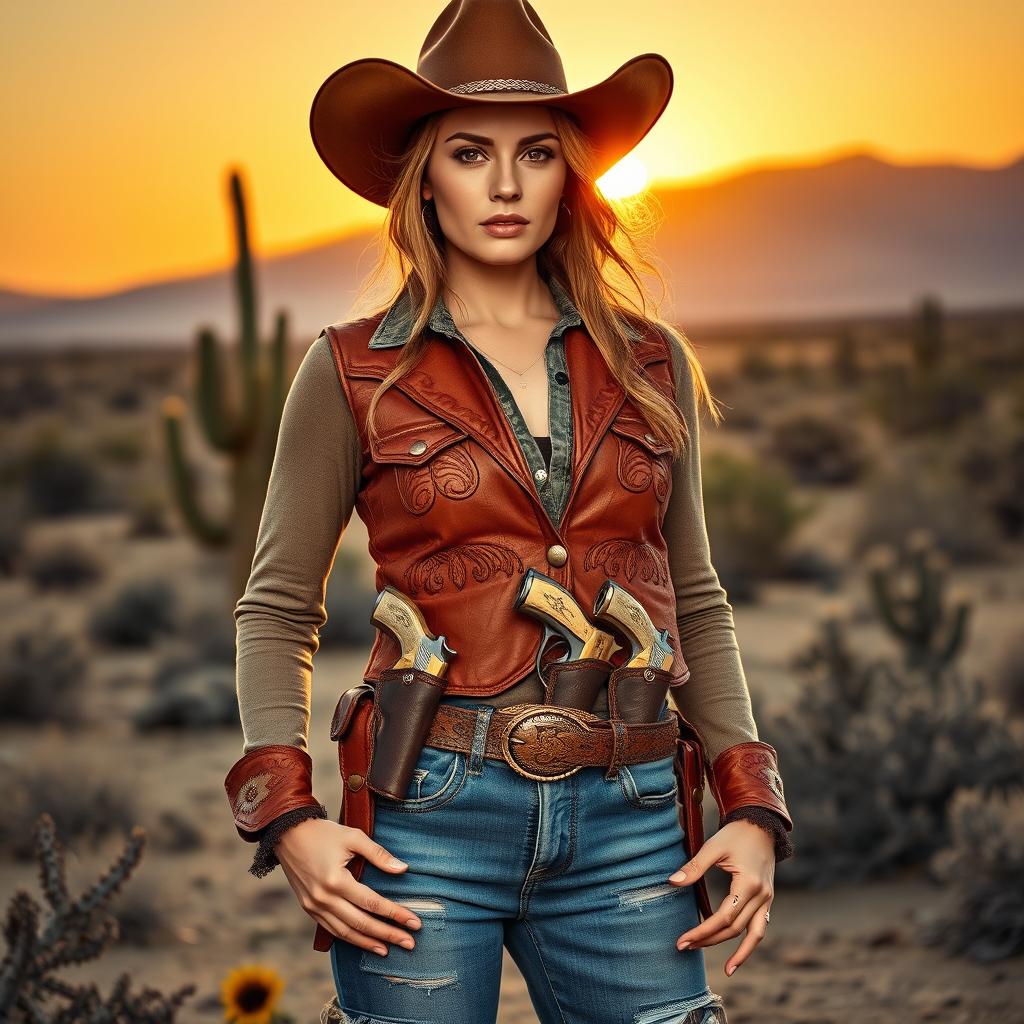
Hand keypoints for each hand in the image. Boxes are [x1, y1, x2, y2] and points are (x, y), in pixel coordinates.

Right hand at [275, 818, 421, 956]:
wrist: (288, 834)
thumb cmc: (324, 833)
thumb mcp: (353, 836)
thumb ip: (378, 854)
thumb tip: (403, 869)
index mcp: (336, 880)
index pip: (373, 903)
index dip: (396, 914)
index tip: (415, 922)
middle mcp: (324, 898)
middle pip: (361, 923)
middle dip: (388, 934)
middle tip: (410, 943)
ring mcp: (314, 906)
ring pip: (345, 932)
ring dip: (369, 943)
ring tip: (389, 949)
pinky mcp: (308, 908)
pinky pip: (332, 929)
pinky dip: (349, 938)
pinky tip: (364, 941)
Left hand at [667, 819, 775, 976]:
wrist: (760, 826)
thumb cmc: (735, 834)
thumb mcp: (713, 847)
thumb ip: (694, 866)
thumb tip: (671, 882)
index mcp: (748, 884)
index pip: (723, 918)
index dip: (702, 931)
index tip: (682, 940)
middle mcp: (761, 895)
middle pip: (735, 929)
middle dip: (710, 940)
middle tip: (685, 946)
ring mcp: (767, 899)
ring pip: (753, 934)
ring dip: (739, 953)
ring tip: (727, 970)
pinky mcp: (767, 900)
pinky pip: (760, 927)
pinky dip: (751, 943)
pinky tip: (739, 954)